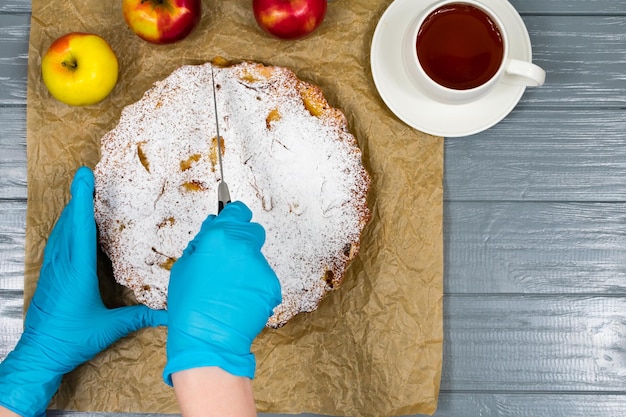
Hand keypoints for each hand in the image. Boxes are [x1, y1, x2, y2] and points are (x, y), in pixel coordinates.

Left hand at [0, 167, 166, 416]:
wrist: (38, 355)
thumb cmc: (70, 340)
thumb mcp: (108, 328)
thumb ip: (139, 318)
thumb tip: (168, 316)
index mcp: (78, 272)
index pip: (80, 228)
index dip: (83, 200)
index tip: (84, 177)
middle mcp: (63, 264)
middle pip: (69, 222)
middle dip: (78, 197)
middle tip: (86, 176)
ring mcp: (53, 268)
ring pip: (60, 231)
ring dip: (71, 210)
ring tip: (82, 194)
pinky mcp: (50, 275)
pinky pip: (57, 242)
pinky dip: (65, 227)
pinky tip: (70, 225)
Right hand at [163, 201, 281, 384]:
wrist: (208, 340)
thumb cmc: (189, 306)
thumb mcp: (184, 267)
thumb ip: (202, 242)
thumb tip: (213, 227)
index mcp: (220, 237)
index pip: (238, 211)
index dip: (234, 218)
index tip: (231, 224)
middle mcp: (244, 247)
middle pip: (252, 232)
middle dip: (242, 242)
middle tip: (227, 262)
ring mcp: (261, 267)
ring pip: (257, 259)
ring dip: (246, 268)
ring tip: (228, 290)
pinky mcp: (272, 285)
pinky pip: (263, 279)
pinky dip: (254, 287)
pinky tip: (238, 301)